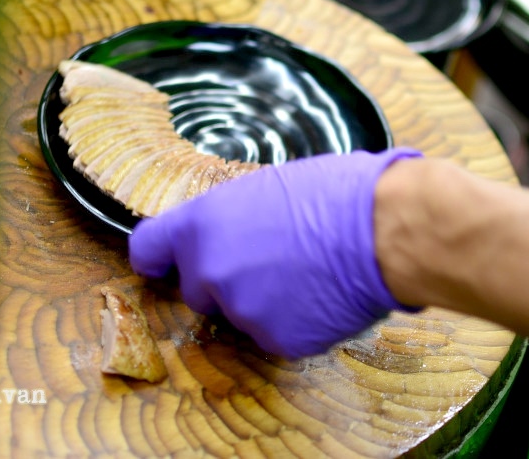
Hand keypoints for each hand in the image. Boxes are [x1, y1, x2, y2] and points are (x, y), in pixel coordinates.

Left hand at [129, 148, 422, 358]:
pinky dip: (294, 321)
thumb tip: (233, 232)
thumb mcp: (267, 187)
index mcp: (200, 225)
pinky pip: (275, 334)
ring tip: (307, 273)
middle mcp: (209, 273)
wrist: (381, 231)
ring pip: (240, 315)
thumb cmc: (334, 193)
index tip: (163, 264)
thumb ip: (233, 218)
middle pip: (196, 290)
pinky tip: (322, 295)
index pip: (147, 249)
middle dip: (222, 281)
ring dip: (262, 302)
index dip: (158, 258)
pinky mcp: (277, 342)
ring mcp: (242, 313)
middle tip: (267, 260)